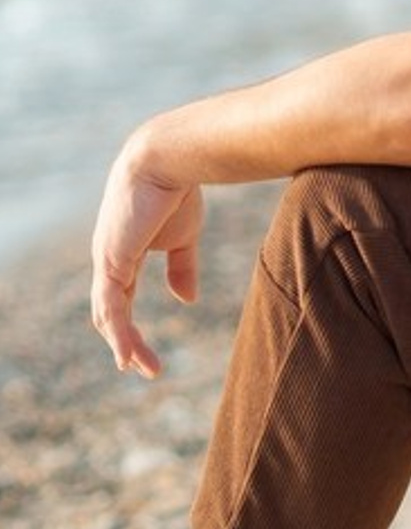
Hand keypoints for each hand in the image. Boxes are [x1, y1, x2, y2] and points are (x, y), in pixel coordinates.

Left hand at [90, 142, 205, 379]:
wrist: (170, 160)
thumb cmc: (177, 191)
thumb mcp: (183, 238)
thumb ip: (181, 268)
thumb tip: (185, 300)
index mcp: (121, 254)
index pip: (120, 299)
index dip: (128, 327)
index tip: (143, 353)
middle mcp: (108, 260)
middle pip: (108, 313)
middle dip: (123, 342)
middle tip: (141, 367)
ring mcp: (106, 260)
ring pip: (107, 315)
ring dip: (123, 346)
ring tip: (139, 368)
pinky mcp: (112, 260)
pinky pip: (113, 307)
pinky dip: (120, 335)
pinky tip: (128, 356)